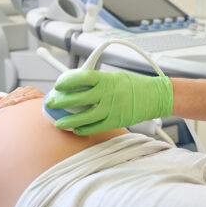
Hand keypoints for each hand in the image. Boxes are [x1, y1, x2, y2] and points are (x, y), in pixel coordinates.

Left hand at [0, 86, 45, 114]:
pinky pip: (29, 98)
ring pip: (15, 98)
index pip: (4, 99)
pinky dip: (21, 100)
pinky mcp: (39, 95)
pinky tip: (14, 103)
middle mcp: (25, 90)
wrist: (55, 106)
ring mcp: (32, 92)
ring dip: (5, 104)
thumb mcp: (22, 103)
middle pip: (8, 99)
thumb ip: (8, 101)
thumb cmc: (38, 107)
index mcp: (20, 92)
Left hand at [44, 69, 172, 134]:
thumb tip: (76, 85)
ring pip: (84, 117)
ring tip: (58, 122)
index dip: (66, 81)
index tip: (57, 85)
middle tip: (51, 103)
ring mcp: (111, 108)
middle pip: (77, 99)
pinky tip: (76, 129)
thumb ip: (97, 81)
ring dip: (68, 121)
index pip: (81, 77)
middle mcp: (107, 93)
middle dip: (60, 102)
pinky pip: (95, 127)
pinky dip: (84, 129)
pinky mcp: (116, 121)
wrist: (154, 96)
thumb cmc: (134, 85)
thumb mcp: (114, 76)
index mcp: (106, 79)